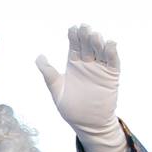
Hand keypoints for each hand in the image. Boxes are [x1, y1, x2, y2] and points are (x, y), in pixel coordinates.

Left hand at [35, 25, 126, 151]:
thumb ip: (48, 73)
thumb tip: (38, 56)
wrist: (88, 124)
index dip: (73, 37)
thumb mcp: (56, 89)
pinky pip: (113, 62)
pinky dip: (112, 52)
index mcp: (74, 65)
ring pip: (100, 51)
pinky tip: (110, 44)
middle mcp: (88, 64)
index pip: (74, 46)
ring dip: (98, 42)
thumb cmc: (71, 108)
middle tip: (83, 27)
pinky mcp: (111, 76)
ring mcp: (100, 69)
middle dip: (85, 36)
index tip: (71, 28)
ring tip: (94, 35)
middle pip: (87, 46)